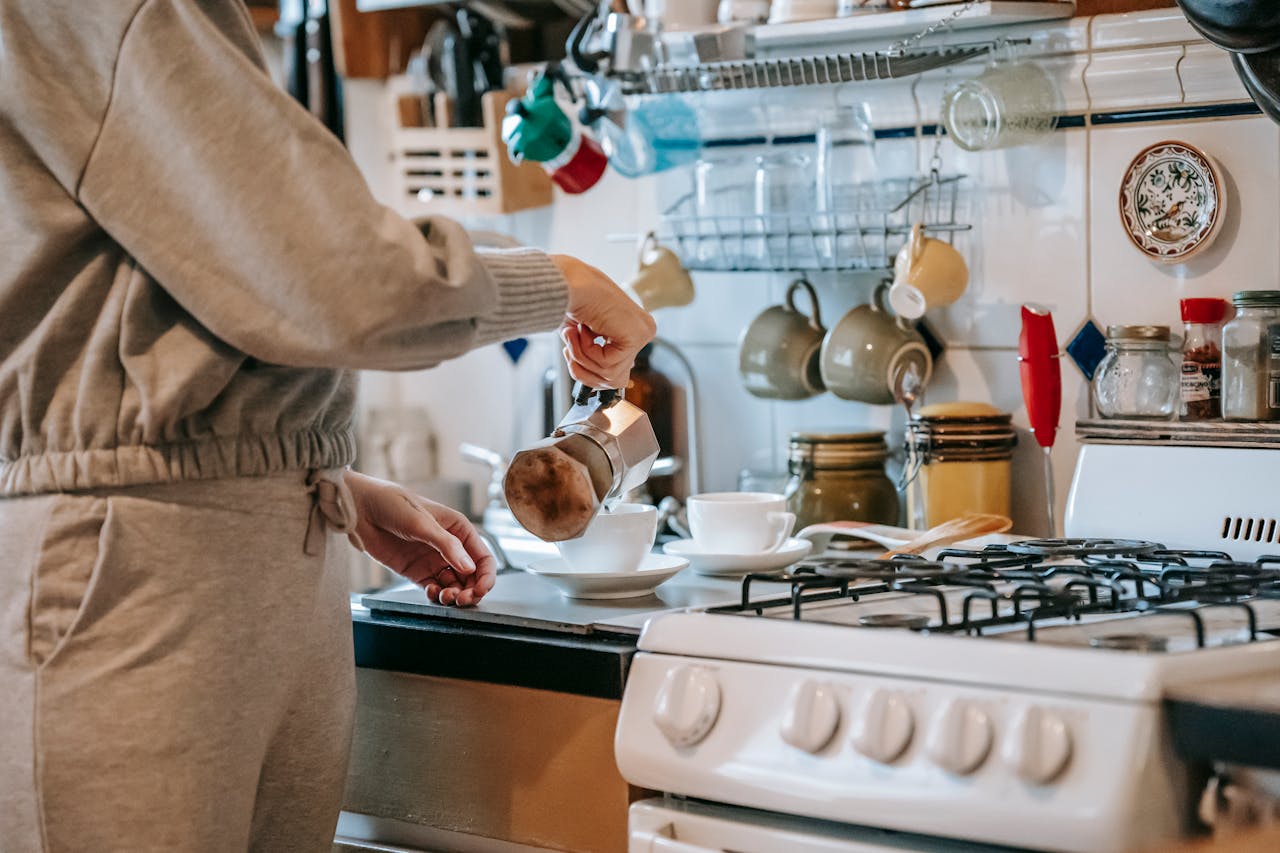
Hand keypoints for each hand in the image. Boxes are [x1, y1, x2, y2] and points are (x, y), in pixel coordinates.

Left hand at [344, 471, 496, 605]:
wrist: (361, 509)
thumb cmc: (393, 504)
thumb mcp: (423, 523)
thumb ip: (447, 546)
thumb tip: (469, 568)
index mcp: (459, 529)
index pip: (483, 558)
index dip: (486, 576)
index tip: (480, 590)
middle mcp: (450, 547)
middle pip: (472, 576)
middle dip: (471, 590)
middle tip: (462, 599)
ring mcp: (433, 561)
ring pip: (454, 586)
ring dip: (454, 595)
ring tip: (446, 598)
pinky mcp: (416, 572)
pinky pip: (434, 590)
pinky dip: (436, 596)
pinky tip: (432, 593)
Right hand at [551, 254, 656, 388]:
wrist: (568, 283)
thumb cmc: (573, 303)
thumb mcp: (587, 337)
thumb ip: (599, 358)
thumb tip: (601, 382)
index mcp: (635, 329)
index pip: (618, 374)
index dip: (589, 371)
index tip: (571, 351)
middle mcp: (644, 331)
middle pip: (614, 381)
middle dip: (584, 369)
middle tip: (569, 346)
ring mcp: (643, 334)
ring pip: (608, 375)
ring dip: (582, 357)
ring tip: (574, 333)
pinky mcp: (637, 336)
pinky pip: (608, 365)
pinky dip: (587, 351)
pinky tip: (583, 330)